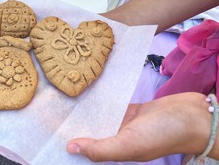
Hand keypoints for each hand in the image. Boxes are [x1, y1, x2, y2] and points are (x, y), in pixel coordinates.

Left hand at [66, 93, 214, 161]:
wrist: (190, 115)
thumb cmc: (161, 134)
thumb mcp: (129, 145)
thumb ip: (100, 149)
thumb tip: (70, 148)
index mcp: (115, 151)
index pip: (88, 150)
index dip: (72, 144)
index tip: (52, 135)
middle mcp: (117, 137)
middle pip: (91, 132)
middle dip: (76, 125)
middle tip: (53, 113)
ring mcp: (124, 122)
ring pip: (100, 117)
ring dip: (87, 111)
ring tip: (65, 99)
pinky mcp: (130, 108)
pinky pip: (111, 104)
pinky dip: (101, 100)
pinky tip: (87, 92)